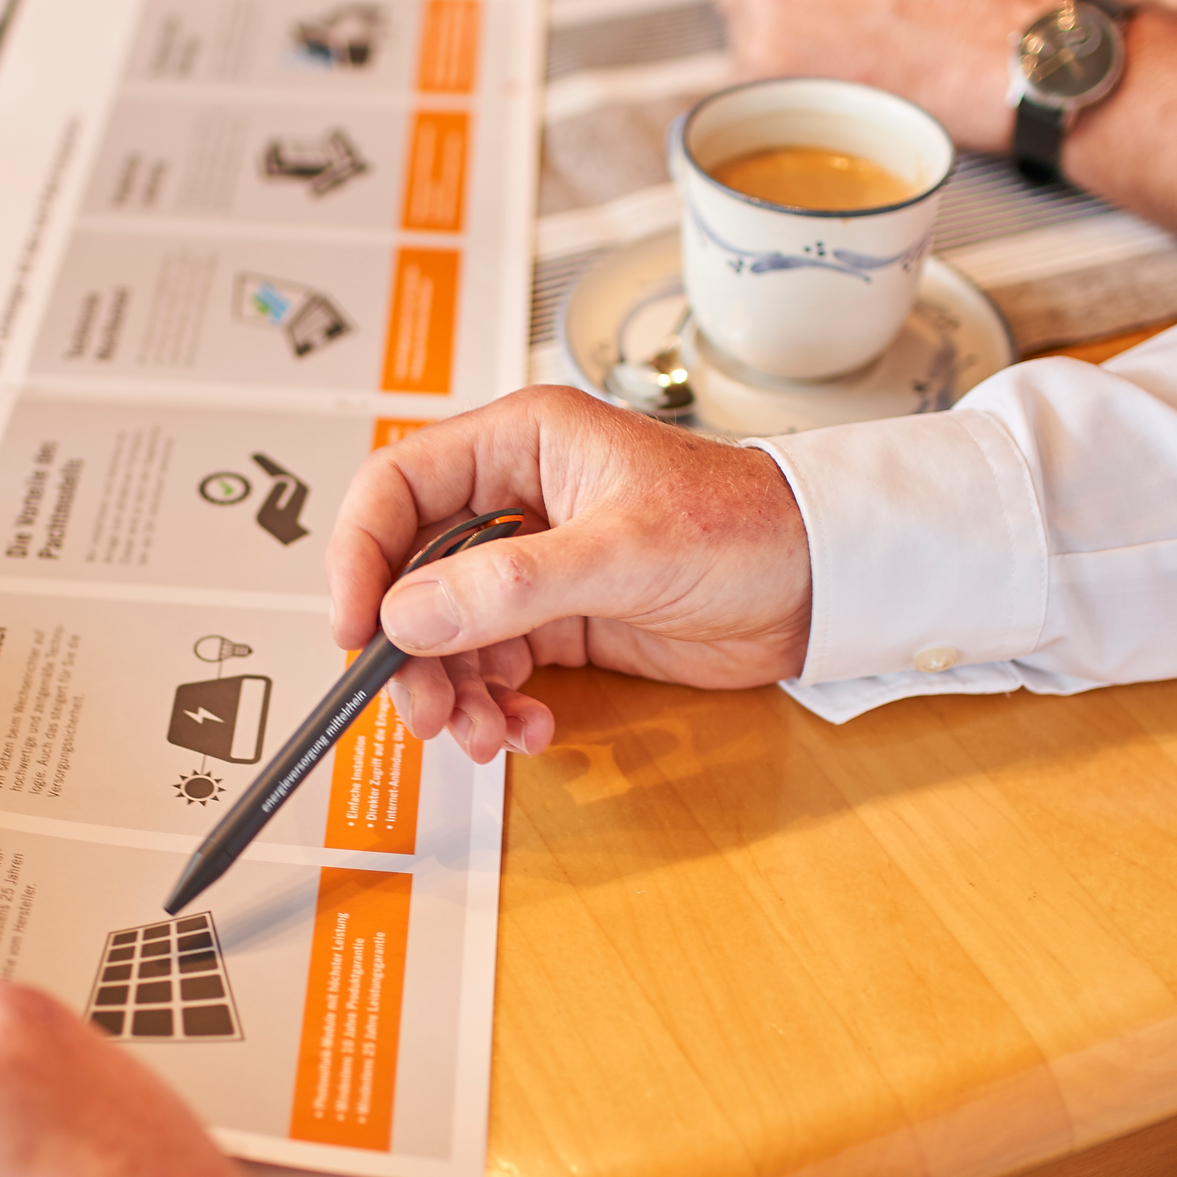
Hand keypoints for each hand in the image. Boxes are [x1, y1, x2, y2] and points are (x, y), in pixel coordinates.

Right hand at [328, 386, 811, 763]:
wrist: (821, 587)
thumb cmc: (747, 527)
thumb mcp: (624, 550)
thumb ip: (513, 583)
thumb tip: (413, 612)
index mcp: (521, 443)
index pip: (397, 487)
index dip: (360, 555)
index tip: (354, 626)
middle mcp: (516, 501)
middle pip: (411, 574)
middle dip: (409, 649)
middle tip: (424, 706)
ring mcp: (535, 565)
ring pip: (448, 633)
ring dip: (453, 692)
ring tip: (481, 733)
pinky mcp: (560, 620)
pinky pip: (495, 668)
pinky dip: (497, 707)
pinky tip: (526, 729)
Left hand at [698, 0, 1063, 153]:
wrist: (1005, 54)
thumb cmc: (970, 8)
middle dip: (757, 16)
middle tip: (810, 44)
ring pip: (738, 42)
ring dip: (775, 63)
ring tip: (848, 72)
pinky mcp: (763, 56)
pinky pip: (748, 91)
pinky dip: (785, 103)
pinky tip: (842, 99)